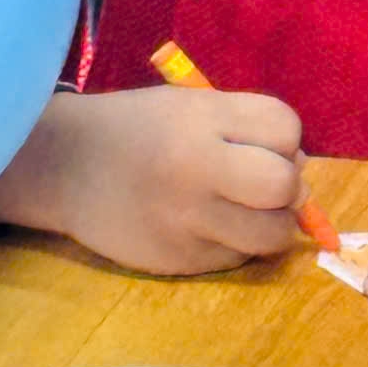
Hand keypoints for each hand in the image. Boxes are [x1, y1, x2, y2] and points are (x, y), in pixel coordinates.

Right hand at [0, 85, 304, 275]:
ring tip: (246, 211)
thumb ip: (246, 129)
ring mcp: (186, 220)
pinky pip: (238, 258)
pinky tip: (210, 227)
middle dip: (287, 187)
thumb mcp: (189, 106)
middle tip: (264, 185)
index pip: (285, 127)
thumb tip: (303, 176)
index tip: (261, 144)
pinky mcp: (179, 260)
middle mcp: (196, 168)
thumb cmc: (138, 130)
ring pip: (272, 235)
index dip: (283, 139)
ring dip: (272, 224)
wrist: (64, 167)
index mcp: (201, 118)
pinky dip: (237, 244)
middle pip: (284, 185)